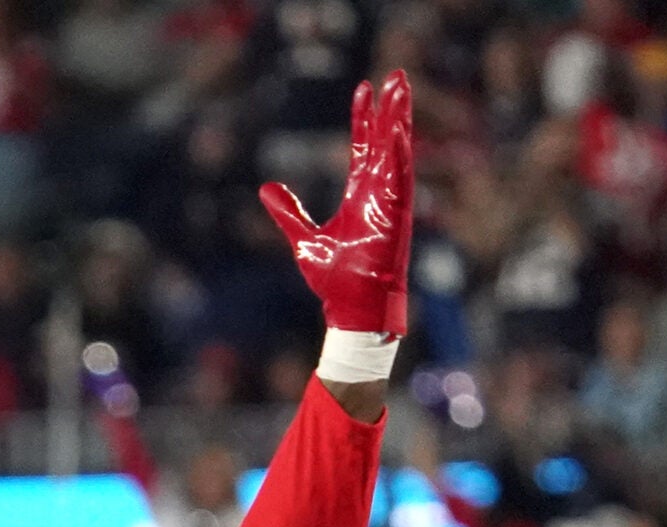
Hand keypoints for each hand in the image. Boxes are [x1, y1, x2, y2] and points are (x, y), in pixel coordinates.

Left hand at [259, 72, 412, 337]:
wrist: (350, 309)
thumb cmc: (335, 279)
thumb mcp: (303, 239)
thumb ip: (288, 212)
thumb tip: (266, 188)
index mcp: (360, 196)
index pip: (363, 148)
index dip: (364, 120)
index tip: (364, 90)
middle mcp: (379, 194)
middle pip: (385, 141)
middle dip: (389, 109)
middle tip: (394, 76)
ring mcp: (390, 204)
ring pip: (397, 153)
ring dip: (399, 122)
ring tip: (400, 91)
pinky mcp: (396, 219)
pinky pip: (399, 182)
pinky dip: (398, 158)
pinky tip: (397, 133)